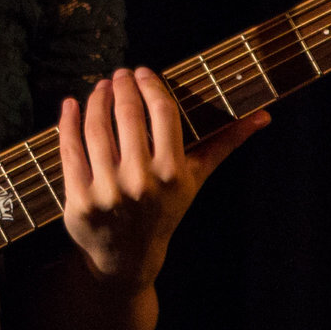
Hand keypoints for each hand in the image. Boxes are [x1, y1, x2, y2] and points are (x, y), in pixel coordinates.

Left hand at [55, 67, 268, 289]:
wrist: (128, 257)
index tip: (141, 72)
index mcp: (172, 173)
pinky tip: (71, 104)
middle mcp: (140, 181)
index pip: (163, 112)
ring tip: (100, 87)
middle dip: (121, 87)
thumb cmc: (165, 210)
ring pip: (96, 128)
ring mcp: (107, 190)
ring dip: (95, 99)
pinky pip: (69, 149)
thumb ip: (225, 143)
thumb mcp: (196, 179)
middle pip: (127, 115)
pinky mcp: (78, 198)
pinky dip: (67, 121)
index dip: (150, 85)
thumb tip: (263, 116)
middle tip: (119, 75)